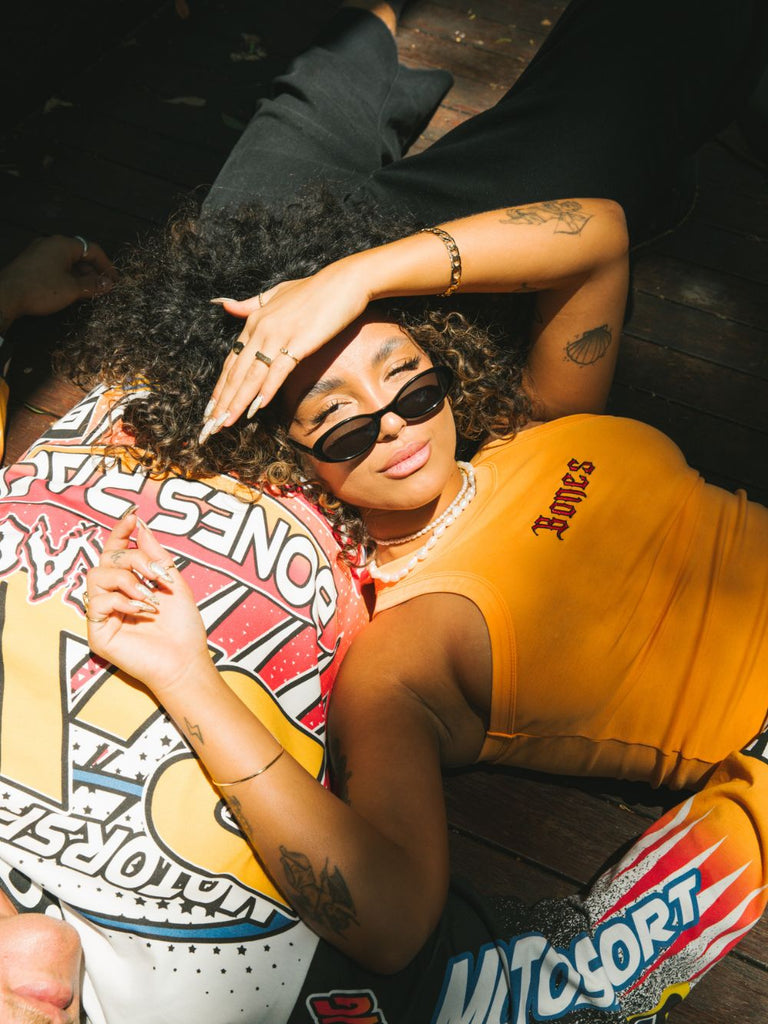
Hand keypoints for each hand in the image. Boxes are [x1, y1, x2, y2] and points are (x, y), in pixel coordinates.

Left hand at [0, 235, 116, 329]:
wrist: (7, 295)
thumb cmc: (41, 289)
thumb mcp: (72, 289)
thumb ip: (92, 284)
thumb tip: (108, 284)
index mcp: (63, 244)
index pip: (92, 250)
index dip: (106, 265)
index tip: (114, 280)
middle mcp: (51, 243)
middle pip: (79, 255)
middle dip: (93, 272)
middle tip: (102, 288)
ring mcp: (39, 252)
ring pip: (67, 261)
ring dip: (80, 275)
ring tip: (87, 292)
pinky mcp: (31, 262)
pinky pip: (55, 265)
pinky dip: (66, 276)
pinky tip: (69, 290)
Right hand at [85, 514, 210, 695]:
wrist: (186, 659)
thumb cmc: (183, 626)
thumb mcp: (172, 582)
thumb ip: (155, 554)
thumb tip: (139, 525)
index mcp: (130, 583)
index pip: (116, 551)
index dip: (120, 532)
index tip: (131, 516)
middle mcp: (113, 595)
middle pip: (107, 558)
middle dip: (133, 559)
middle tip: (156, 574)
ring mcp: (103, 613)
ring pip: (97, 575)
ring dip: (127, 580)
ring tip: (149, 598)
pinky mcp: (96, 631)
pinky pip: (97, 601)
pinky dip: (121, 601)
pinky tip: (140, 612)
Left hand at [201, 255, 371, 440]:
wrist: (344, 282)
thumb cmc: (314, 290)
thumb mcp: (276, 294)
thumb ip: (250, 305)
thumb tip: (226, 307)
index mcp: (254, 321)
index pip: (231, 361)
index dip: (220, 388)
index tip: (210, 410)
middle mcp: (261, 329)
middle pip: (237, 372)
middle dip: (222, 402)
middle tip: (209, 427)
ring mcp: (279, 336)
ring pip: (252, 375)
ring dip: (238, 402)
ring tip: (225, 423)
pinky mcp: (299, 342)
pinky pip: (279, 370)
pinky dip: (267, 389)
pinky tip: (257, 407)